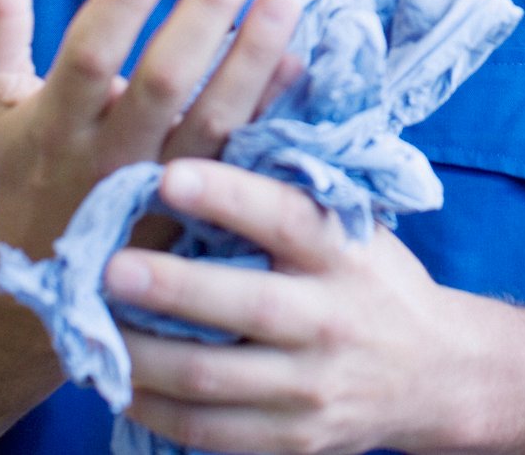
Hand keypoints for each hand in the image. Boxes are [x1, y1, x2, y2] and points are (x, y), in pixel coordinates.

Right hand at [0, 0, 301, 260]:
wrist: (56, 289)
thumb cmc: (26, 171)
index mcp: (54, 126)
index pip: (88, 55)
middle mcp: (109, 160)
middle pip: (163, 84)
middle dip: (203, 13)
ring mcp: (162, 192)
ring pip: (215, 124)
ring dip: (253, 58)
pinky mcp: (205, 214)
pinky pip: (247, 158)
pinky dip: (274, 110)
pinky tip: (301, 61)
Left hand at [104, 160, 482, 454]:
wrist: (436, 373)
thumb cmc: (372, 278)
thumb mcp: (354, 223)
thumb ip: (294, 185)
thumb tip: (232, 102)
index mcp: (344, 253)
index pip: (286, 218)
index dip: (228, 197)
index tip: (168, 175)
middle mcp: (331, 319)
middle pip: (244, 308)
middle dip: (171, 288)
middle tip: (108, 267)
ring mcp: (311, 387)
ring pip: (211, 379)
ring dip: (141, 355)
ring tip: (88, 327)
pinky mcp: (292, 439)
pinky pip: (208, 431)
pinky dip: (155, 407)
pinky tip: (117, 380)